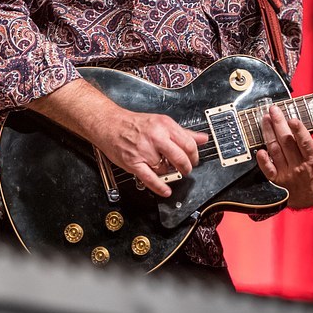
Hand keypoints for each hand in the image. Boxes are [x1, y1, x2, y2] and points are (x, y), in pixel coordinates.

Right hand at [92, 106, 208, 197]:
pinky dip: (159, 187)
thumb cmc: (134, 123)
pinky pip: (150, 178)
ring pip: (165, 169)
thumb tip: (203, 138)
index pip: (188, 144)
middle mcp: (155, 137)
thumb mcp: (161, 122)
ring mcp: (144, 150)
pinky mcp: (133, 162)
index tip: (194, 160)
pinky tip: (166, 190)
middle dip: (186, 167)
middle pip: (180, 157)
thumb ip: (183, 132)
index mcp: (165, 125)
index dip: (194, 155)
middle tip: (186, 170)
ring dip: (168, 172)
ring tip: (166, 168)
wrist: (110, 124)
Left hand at [256, 105, 312, 208]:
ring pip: (276, 150)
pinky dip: (263, 160)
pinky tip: (260, 150)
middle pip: (287, 142)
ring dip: (269, 134)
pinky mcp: (276, 179)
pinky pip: (268, 169)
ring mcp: (287, 172)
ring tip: (265, 119)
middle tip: (273, 110)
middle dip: (279, 124)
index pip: (305, 142)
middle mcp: (300, 165)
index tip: (292, 119)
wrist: (310, 196)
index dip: (298, 131)